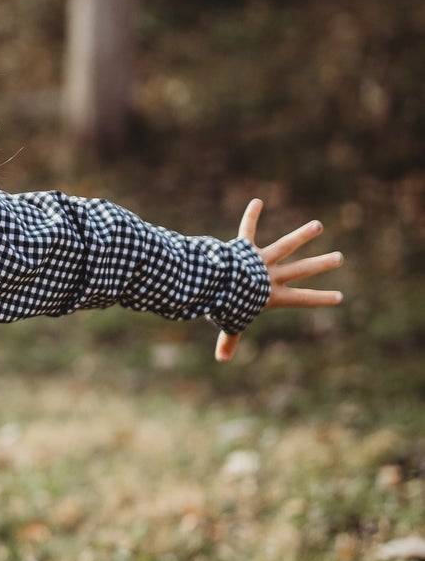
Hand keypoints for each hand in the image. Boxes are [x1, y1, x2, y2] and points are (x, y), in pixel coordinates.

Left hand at [215, 201, 343, 363]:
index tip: (339, 296)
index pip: (303, 298)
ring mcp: (261, 259)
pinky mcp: (246, 247)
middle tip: (339, 257)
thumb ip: (229, 340)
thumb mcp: (232, 323)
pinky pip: (249, 229)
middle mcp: (272, 275)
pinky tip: (257, 200)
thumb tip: (222, 360)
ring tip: (318, 225)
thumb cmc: (228, 306)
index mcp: (273, 295)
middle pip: (302, 269)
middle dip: (321, 264)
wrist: (220, 284)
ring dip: (302, 235)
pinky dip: (251, 215)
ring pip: (286, 245)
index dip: (321, 298)